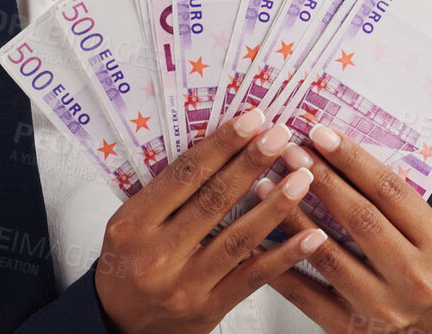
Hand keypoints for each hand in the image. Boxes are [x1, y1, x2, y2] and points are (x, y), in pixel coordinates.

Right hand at [94, 109, 330, 333]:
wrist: (120, 327)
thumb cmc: (126, 267)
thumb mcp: (129, 224)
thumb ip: (165, 194)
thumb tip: (218, 148)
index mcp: (134, 224)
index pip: (184, 175)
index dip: (221, 144)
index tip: (251, 120)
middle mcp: (158, 255)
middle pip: (214, 200)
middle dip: (252, 163)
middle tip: (281, 135)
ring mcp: (186, 284)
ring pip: (238, 238)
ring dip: (276, 205)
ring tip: (303, 176)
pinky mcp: (210, 309)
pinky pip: (253, 276)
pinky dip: (285, 255)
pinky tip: (311, 236)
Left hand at [263, 125, 431, 332]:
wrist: (426, 330)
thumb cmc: (417, 268)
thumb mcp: (423, 234)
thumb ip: (390, 201)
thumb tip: (335, 151)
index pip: (390, 191)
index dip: (353, 159)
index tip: (320, 134)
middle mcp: (413, 277)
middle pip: (360, 219)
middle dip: (320, 179)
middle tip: (289, 152)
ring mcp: (380, 306)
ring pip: (327, 256)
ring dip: (291, 216)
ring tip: (265, 186)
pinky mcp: (348, 327)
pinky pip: (304, 293)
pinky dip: (277, 263)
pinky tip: (257, 239)